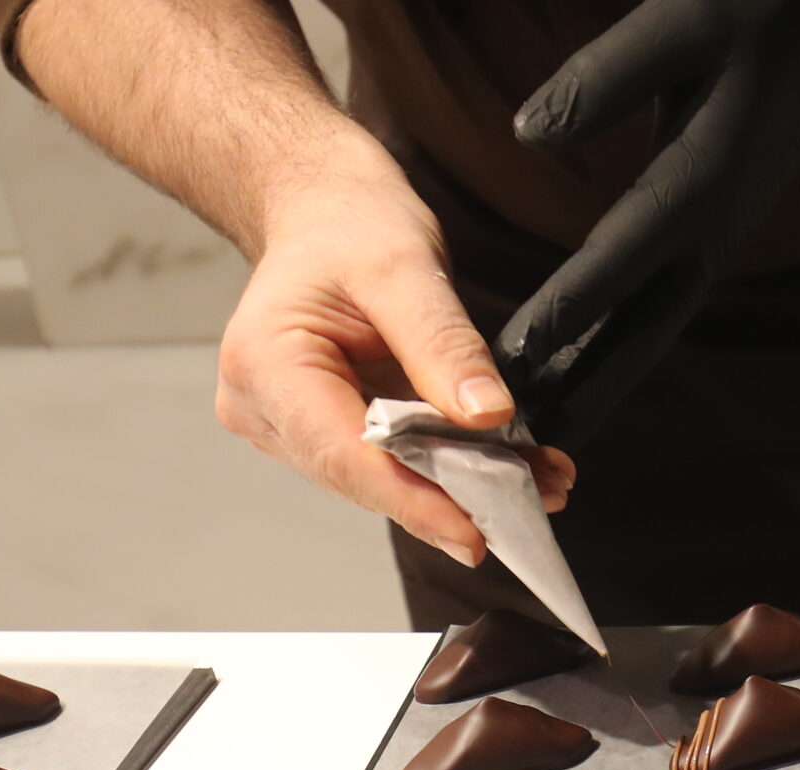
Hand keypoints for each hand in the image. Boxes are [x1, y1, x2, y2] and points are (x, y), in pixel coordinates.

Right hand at [215, 129, 575, 566]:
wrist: (324, 208)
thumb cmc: (349, 225)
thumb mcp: (405, 268)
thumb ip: (444, 345)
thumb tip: (489, 416)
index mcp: (264, 365)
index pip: (343, 455)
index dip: (414, 500)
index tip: (474, 532)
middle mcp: (263, 408)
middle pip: (362, 478)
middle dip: (448, 497)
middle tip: (529, 508)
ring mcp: (289, 424)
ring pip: (380, 478)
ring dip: (457, 486)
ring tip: (536, 483)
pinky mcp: (322, 429)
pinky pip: (388, 460)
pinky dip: (447, 465)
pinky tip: (505, 466)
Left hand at [497, 0, 799, 446]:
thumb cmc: (757, 14)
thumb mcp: (685, 22)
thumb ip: (604, 77)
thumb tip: (527, 133)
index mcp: (704, 176)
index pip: (623, 254)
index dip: (569, 306)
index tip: (516, 352)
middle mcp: (713, 229)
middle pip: (641, 326)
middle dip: (582, 383)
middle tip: (524, 439)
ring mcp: (715, 244)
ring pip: (650, 331)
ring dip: (598, 382)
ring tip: (539, 432)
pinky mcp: (709, 243)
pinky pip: (657, 312)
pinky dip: (617, 352)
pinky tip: (573, 378)